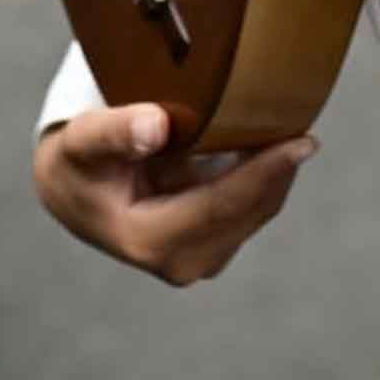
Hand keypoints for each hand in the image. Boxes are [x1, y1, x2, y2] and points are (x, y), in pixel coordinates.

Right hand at [32, 102, 316, 285]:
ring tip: (291, 124)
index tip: (303, 142)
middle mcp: (179, 262)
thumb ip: (115, 131)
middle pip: (249, 210)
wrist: (75, 190)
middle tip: (303, 117)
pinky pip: (252, 207)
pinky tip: (274, 142)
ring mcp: (198, 258)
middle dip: (279, 169)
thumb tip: (154, 126)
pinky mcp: (212, 246)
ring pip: (257, 210)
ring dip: (277, 172)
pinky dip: (266, 176)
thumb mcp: (84, 140)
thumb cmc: (80, 161)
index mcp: (148, 241)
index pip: (222, 206)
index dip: (265, 174)